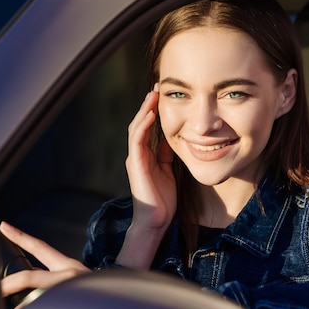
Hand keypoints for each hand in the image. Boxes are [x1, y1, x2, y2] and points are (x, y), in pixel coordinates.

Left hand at [0, 222, 90, 308]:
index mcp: (68, 266)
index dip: (20, 236)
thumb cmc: (97, 294)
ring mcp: (69, 290)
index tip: (3, 226)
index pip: (40, 247)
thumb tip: (26, 290)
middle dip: (8, 284)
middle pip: (29, 276)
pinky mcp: (71, 306)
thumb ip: (51, 280)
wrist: (121, 307)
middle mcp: (68, 274)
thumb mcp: (75, 280)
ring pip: (33, 300)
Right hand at [119, 84, 175, 267]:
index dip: (154, 110)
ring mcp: (135, 159)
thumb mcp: (169, 171)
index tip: (163, 95)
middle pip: (140, 123)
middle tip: (157, 87)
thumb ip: (167, 155)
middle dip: (148, 104)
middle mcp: (137, 154)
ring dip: (144, 110)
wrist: (155, 221)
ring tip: (152, 95)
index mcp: (146, 155)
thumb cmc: (163, 200)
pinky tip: (150, 115)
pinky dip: (143, 126)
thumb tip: (173, 139)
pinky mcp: (135, 165)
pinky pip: (137, 141)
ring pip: (136, 128)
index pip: (148, 127)